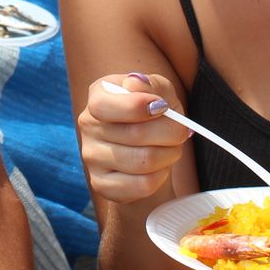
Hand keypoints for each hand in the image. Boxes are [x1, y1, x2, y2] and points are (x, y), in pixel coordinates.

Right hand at [77, 72, 192, 203]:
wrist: (149, 148)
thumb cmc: (155, 114)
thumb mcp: (160, 92)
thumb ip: (152, 84)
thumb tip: (135, 84)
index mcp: (98, 96)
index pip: (104, 105)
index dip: (136, 107)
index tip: (162, 107)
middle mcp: (88, 125)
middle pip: (134, 134)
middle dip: (170, 133)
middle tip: (180, 132)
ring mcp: (91, 157)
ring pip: (142, 162)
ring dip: (169, 155)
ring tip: (170, 148)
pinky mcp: (101, 184)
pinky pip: (142, 185)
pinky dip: (160, 176)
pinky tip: (158, 167)